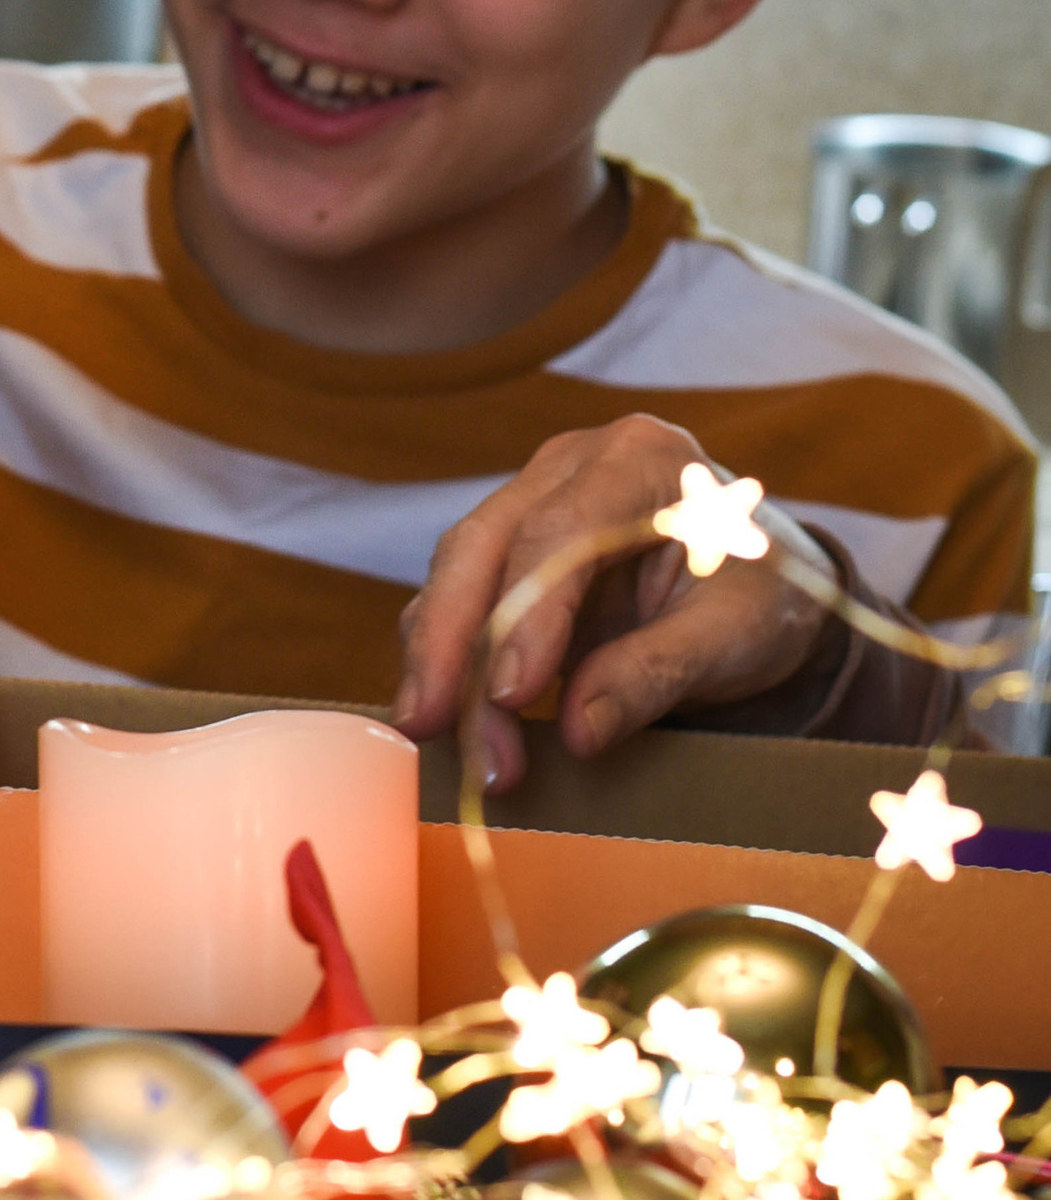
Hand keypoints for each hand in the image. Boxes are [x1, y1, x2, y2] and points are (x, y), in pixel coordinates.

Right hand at [393, 414, 828, 789]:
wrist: (766, 589)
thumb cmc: (763, 597)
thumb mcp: (736, 636)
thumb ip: (658, 672)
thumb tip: (578, 730)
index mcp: (640, 460)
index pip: (559, 533)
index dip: (526, 615)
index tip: (510, 696)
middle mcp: (569, 466)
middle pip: (483, 546)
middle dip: (450, 642)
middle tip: (432, 725)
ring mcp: (530, 501)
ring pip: (456, 574)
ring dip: (441, 662)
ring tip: (437, 739)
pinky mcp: (509, 550)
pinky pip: (459, 601)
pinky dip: (448, 662)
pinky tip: (446, 719)